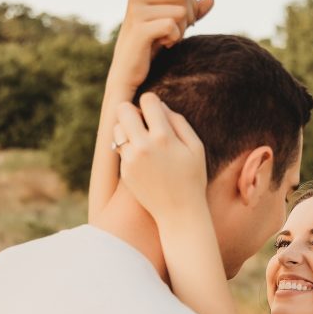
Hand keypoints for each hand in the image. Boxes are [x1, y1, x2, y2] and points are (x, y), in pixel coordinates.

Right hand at [109, 0, 213, 92]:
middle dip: (187, 16)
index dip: (190, 7)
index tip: (179, 26)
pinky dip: (174, 38)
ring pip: (180, 11)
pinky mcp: (139, 29)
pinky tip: (163, 46)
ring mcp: (137, 11)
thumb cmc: (149, 51)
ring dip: (180, 31)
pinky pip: (172, 26)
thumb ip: (191, 13)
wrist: (127, 75)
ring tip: (166, 41)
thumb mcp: (173, 28)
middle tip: (175, 34)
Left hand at [114, 93, 208, 222]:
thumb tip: (160, 106)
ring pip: (117, 129)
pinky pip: (120, 149)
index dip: (152, 103)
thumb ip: (179, 121)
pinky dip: (128, 148)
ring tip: (141, 139)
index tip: (156, 113)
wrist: (179, 213)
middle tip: (143, 122)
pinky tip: (143, 159)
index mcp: (164, 136)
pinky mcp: (125, 171)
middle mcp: (143, 146)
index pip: (147, 100)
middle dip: (132, 111)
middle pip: (123, 109)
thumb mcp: (196, 147)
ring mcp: (131, 160)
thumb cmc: (192, 178)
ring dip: (127, 129)